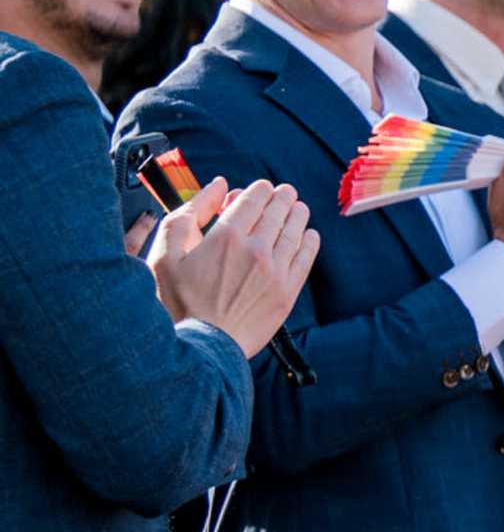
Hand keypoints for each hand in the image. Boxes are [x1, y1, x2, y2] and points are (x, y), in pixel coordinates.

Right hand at [150, 178, 318, 359]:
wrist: (202, 345)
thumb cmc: (178, 301)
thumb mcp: (165, 252)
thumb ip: (189, 214)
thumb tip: (218, 187)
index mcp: (226, 236)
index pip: (254, 200)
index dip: (260, 190)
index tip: (262, 188)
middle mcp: (256, 250)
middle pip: (278, 212)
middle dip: (282, 198)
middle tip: (285, 192)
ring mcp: (276, 272)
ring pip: (295, 232)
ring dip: (297, 215)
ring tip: (297, 208)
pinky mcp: (288, 292)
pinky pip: (305, 258)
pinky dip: (309, 242)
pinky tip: (309, 234)